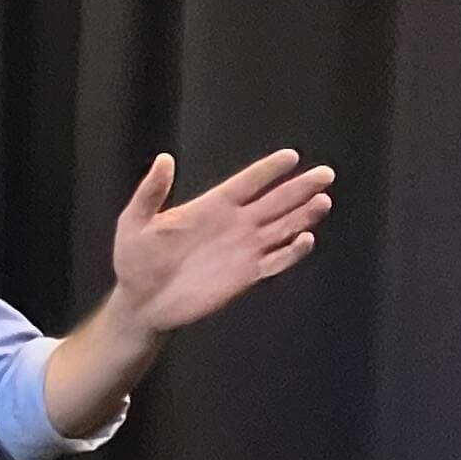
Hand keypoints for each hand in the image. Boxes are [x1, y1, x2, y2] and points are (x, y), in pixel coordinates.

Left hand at [109, 148, 332, 338]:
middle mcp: (234, 224)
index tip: (290, 156)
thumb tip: (165, 159)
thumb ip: (151, 192)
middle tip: (325, 174)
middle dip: (300, 188)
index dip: (268, 170)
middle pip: (275, 202)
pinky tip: (305, 239)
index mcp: (211, 206)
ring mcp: (243, 250)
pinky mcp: (245, 275)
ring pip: (282, 228)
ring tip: (323, 201)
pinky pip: (275, 261)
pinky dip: (292, 252)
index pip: (247, 182)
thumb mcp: (135, 222)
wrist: (141, 303)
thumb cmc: (135, 260)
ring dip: (303, 216)